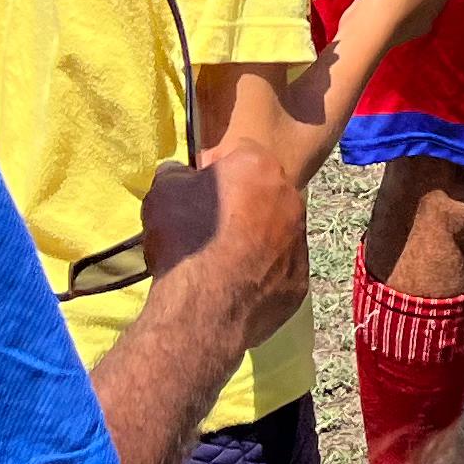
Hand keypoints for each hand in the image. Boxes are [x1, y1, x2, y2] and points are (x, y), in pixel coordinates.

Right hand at [140, 138, 306, 353]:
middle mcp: (290, 199)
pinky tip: (235, 286)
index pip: (239, 155)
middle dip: (241, 204)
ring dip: (254, 239)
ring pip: (275, 231)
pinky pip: (279, 269)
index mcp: (261, 167)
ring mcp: (300, 242)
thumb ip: (176, 174)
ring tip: (222, 261)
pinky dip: (261, 274)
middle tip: (209, 227)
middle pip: (263, 193)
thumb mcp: (163, 192)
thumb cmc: (185, 239)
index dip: (216, 170)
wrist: (203, 308)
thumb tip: (180, 174)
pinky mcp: (300, 281)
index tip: (197, 192)